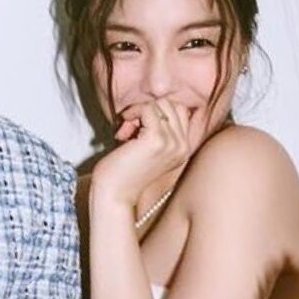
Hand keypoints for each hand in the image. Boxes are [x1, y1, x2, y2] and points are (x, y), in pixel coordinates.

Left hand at [90, 98, 205, 206]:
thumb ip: (156, 128)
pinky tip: (122, 131)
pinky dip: (132, 112)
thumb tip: (151, 105)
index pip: (180, 112)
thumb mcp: (147, 147)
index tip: (137, 127)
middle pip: (172, 105)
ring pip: (161, 104)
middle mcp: (183, 147)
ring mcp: (173, 143)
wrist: (114, 194)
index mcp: (183, 149)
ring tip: (126, 132)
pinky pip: (148, 108)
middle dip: (148, 110)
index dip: (157, 112)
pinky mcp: (157, 140)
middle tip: (130, 128)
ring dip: (139, 112)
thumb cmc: (124, 170)